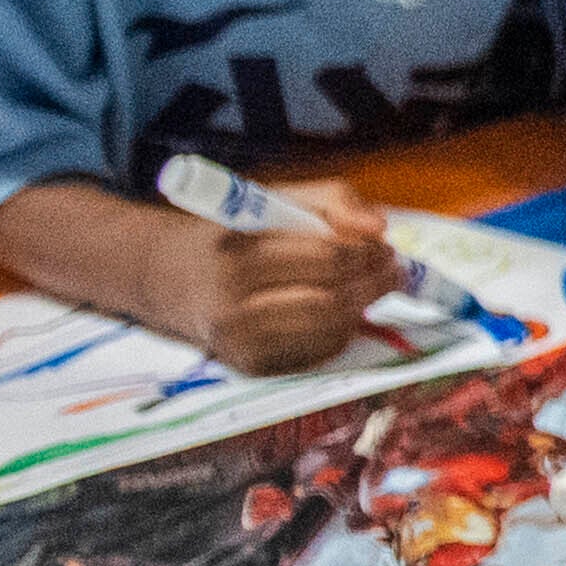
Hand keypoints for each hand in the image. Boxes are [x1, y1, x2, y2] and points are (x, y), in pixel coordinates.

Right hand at [177, 191, 404, 372]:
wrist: (173, 278)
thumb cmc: (237, 235)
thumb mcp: (277, 200)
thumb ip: (333, 200)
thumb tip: (378, 226)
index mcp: (237, 255)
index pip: (324, 258)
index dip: (365, 253)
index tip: (383, 246)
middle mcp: (231, 303)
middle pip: (330, 300)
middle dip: (373, 284)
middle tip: (392, 270)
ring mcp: (238, 342)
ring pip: (327, 330)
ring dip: (363, 309)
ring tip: (377, 288)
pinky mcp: (249, 366)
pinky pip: (315, 354)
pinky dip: (341, 333)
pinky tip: (345, 313)